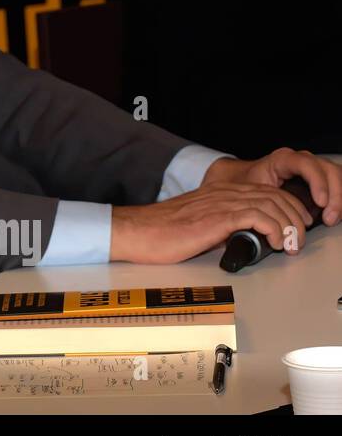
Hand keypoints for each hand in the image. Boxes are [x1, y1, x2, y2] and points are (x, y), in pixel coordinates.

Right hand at [111, 179, 316, 263]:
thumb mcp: (197, 225)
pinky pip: (258, 216)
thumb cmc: (159, 233)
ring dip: (290, 226)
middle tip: (299, 238)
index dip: (289, 207)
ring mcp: (220, 203)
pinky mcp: (217, 217)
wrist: (136, 232)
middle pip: (276, 195)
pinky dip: (275, 229)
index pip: (267, 190)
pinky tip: (274, 242)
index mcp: (219, 192)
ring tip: (290, 244)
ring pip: (273, 204)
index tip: (295, 226)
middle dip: (296, 217)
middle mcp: (223, 192)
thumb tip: (242, 240)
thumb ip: (221, 226)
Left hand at [201, 148, 341, 225]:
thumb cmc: (244, 185)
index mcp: (282, 160)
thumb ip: (254, 202)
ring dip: (338, 199)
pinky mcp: (318, 179)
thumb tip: (261, 224)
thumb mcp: (247, 190)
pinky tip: (334, 213)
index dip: (317, 182)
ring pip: (336, 176)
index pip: (307, 164)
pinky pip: (337, 184)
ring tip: (331, 219)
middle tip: (329, 218)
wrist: (242, 179)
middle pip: (328, 170)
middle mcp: (300, 160)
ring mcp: (311, 168)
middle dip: (334, 195)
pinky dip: (338, 199)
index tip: (320, 202)